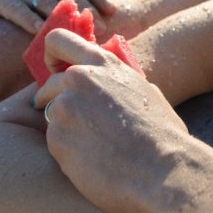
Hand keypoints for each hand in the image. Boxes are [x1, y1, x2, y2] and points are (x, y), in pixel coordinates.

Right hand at [16, 0, 116, 40]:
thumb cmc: (3, 3)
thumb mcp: (29, 6)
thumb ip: (51, 16)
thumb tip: (78, 37)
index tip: (113, 10)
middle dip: (86, 9)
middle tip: (102, 28)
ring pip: (44, 1)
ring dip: (62, 15)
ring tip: (77, 31)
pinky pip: (15, 9)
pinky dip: (28, 18)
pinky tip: (38, 29)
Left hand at [34, 29, 194, 212]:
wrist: (164, 172)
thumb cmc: (163, 136)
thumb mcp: (145, 92)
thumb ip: (117, 82)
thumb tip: (110, 82)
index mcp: (102, 64)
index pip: (57, 40)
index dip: (51, 57)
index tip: (53, 73)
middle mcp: (78, 80)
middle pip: (48, 86)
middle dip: (53, 102)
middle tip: (75, 124)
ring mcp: (65, 109)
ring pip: (51, 117)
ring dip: (66, 131)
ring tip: (96, 149)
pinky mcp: (56, 140)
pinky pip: (54, 145)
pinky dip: (68, 155)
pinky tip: (94, 164)